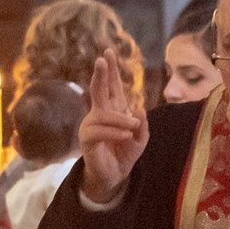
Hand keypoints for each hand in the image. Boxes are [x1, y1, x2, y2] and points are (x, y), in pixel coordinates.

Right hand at [78, 47, 148, 203]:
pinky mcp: (87, 139)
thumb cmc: (125, 153)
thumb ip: (142, 125)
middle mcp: (100, 113)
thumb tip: (140, 109)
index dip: (111, 70)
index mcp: (114, 109)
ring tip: (132, 127)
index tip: (108, 52)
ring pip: (103, 113)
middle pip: (99, 89)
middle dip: (101, 74)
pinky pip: (99, 131)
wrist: (114, 176)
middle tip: (102, 59)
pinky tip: (125, 135)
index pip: (112, 86)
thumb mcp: (140, 139)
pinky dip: (114, 132)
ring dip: (120, 119)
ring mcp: (91, 125)